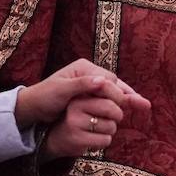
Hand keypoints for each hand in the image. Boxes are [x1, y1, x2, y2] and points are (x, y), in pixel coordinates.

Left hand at [15, 59, 146, 127]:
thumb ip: (82, 85)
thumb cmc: (44, 97)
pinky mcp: (88, 94)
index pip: (108, 79)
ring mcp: (89, 83)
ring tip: (142, 106)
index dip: (118, 91)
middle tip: (143, 105)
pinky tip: (128, 108)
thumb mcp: (61, 91)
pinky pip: (108, 97)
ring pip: (113, 90)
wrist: (32, 107)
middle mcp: (89, 73)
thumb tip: (103, 81)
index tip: (127, 103)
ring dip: (127, 98)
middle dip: (127, 94)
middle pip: (114, 83)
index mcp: (83, 68)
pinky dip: (118, 102)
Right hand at [41, 94, 125, 159]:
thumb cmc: (84, 117)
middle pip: (114, 109)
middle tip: (106, 119)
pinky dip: (103, 141)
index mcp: (82, 91)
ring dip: (109, 130)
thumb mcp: (99, 103)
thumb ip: (122, 99)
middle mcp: (76, 104)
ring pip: (111, 126)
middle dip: (116, 117)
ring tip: (95, 129)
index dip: (119, 102)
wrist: (58, 137)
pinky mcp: (76, 138)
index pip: (113, 92)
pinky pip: (105, 140)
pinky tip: (92, 139)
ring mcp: (75, 121)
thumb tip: (147, 103)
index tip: (113, 106)